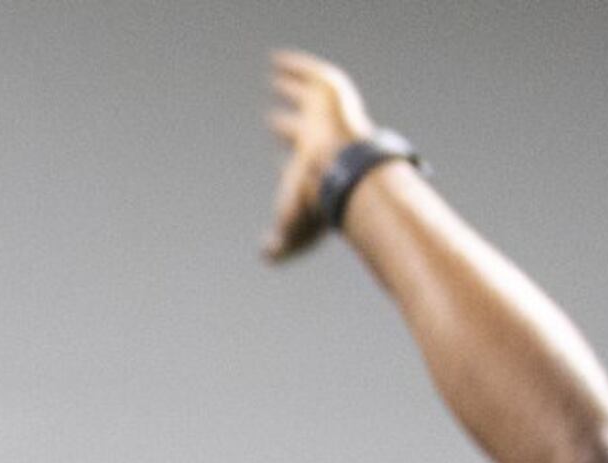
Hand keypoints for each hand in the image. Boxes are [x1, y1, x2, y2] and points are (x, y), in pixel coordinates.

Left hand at [262, 51, 383, 263]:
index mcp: (308, 171)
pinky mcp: (327, 92)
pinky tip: (277, 61)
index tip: (284, 166)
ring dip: (294, 90)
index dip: (289, 168)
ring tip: (278, 80)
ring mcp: (322, 114)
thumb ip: (281, 246)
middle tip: (274, 122)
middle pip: (299, 132)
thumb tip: (267, 257)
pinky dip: (294, 68)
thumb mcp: (293, 231)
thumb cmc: (318, 204)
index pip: (297, 168)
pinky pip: (308, 75)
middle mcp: (316, 141)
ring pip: (305, 99)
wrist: (341, 168)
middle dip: (289, 129)